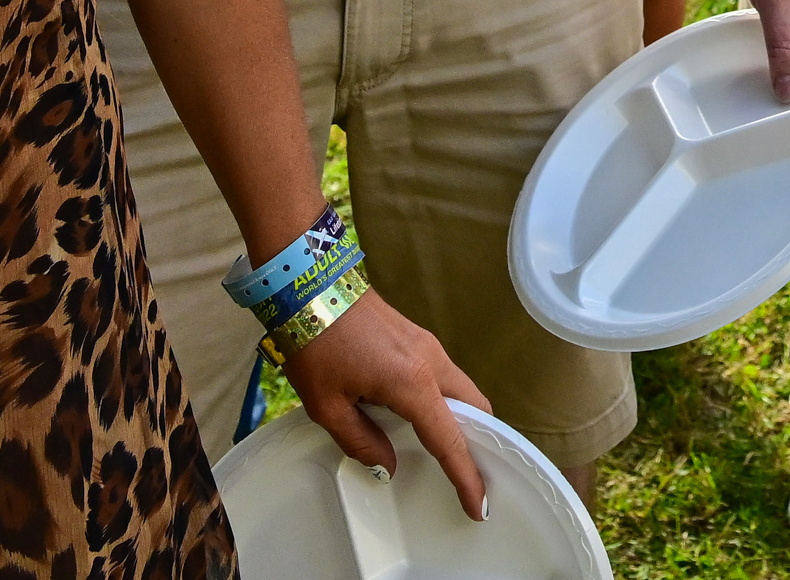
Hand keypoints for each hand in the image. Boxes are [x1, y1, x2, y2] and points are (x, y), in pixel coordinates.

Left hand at [280, 296, 488, 514]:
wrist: (309, 283)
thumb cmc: (315, 342)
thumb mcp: (327, 405)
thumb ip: (361, 441)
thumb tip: (388, 465)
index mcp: (412, 383)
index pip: (450, 439)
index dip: (466, 477)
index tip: (479, 506)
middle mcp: (431, 362)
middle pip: (475, 409)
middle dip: (480, 443)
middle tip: (469, 476)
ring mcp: (427, 345)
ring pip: (462, 390)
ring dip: (462, 421)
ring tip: (444, 452)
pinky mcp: (416, 338)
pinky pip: (445, 376)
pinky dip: (445, 402)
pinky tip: (420, 417)